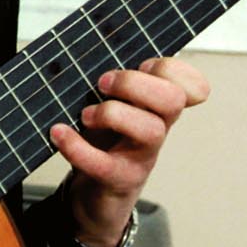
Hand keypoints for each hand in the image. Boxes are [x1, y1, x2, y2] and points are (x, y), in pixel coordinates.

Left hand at [49, 58, 208, 246]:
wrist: (96, 195)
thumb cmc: (107, 142)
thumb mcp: (114, 105)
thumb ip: (116, 81)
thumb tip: (91, 52)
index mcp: (157, 107)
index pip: (188, 84)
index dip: (169, 69)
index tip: (140, 65)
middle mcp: (157, 129)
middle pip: (172, 100)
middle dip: (134, 83)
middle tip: (102, 84)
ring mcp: (142, 156)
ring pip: (150, 131)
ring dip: (112, 114)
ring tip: (85, 115)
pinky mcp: (120, 180)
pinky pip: (104, 164)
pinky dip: (77, 147)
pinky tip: (58, 133)